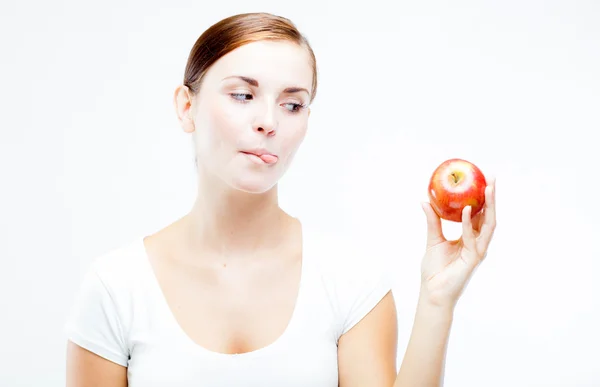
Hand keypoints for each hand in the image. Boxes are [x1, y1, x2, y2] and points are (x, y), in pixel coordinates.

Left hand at [419, 178, 496, 308]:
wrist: (432, 292)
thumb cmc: (434, 269)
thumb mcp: (433, 239)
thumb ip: (433, 220)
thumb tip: (425, 200)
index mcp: (469, 237)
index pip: (479, 214)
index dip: (483, 198)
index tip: (483, 179)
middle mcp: (477, 242)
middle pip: (489, 216)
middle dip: (492, 198)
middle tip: (491, 178)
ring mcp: (478, 250)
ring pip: (488, 225)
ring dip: (489, 206)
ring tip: (487, 188)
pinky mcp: (473, 258)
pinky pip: (472, 237)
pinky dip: (469, 223)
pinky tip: (466, 210)